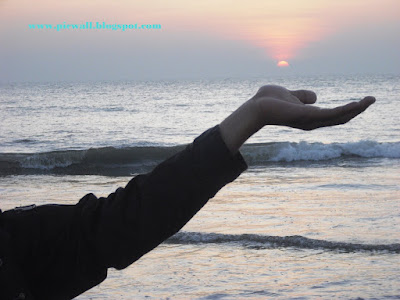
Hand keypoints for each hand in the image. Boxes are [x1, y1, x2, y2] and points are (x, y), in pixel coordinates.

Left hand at [219, 85, 375, 153]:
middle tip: (372, 99)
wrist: (256, 107)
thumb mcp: (290, 96)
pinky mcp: (307, 116)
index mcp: (309, 117)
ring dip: (356, 109)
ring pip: (339, 117)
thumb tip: (315, 97)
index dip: (348, 110)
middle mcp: (312, 122)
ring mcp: (310, 121)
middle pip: (340, 118)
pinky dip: (345, 110)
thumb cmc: (268, 102)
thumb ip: (303, 97)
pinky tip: (356, 104)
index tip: (362, 101)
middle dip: (357, 110)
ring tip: (370, 100)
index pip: (333, 116)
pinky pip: (331, 114)